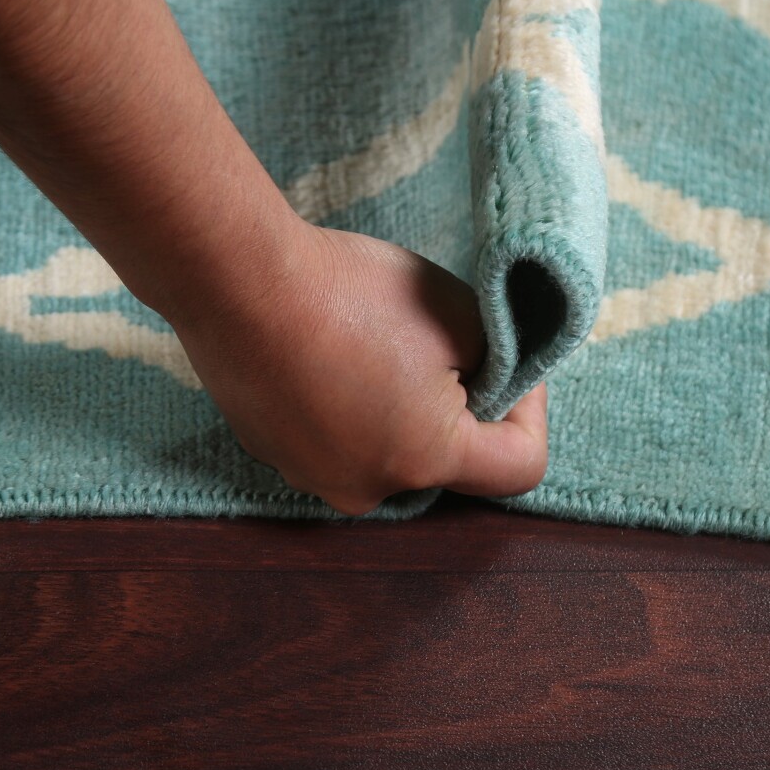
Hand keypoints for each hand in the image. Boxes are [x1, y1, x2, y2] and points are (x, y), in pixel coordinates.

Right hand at [167, 223, 548, 515]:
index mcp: (428, 460)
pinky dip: (344, 403)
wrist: (237, 280)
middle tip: (439, 342)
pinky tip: (328, 349)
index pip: (519, 465)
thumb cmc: (351, 293)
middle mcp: (370, 489)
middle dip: (456, 405)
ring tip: (374, 340)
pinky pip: (332, 437)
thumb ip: (497, 355)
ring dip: (397, 406)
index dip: (531, 408)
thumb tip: (494, 376)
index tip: (508, 359)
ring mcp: (312, 476)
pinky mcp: (271, 452)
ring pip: (386, 449)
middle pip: (446, 459)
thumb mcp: (458, 310)